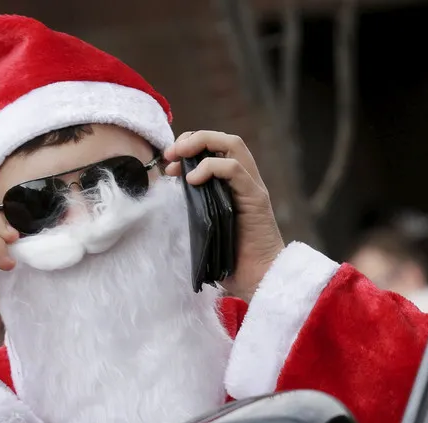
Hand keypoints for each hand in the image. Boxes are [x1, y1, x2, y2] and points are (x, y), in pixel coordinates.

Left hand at [164, 131, 284, 301]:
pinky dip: (211, 167)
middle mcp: (245, 182)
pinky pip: (235, 169)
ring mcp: (252, 188)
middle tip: (170, 153)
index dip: (191, 147)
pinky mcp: (256, 198)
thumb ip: (194, 206)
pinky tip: (192, 180)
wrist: (259, 280)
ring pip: (233, 145)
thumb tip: (169, 194)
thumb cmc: (231, 260)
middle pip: (225, 140)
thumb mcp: (205, 226)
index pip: (217, 149)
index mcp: (234, 187)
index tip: (169, 162)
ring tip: (178, 158)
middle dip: (194, 138)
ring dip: (201, 143)